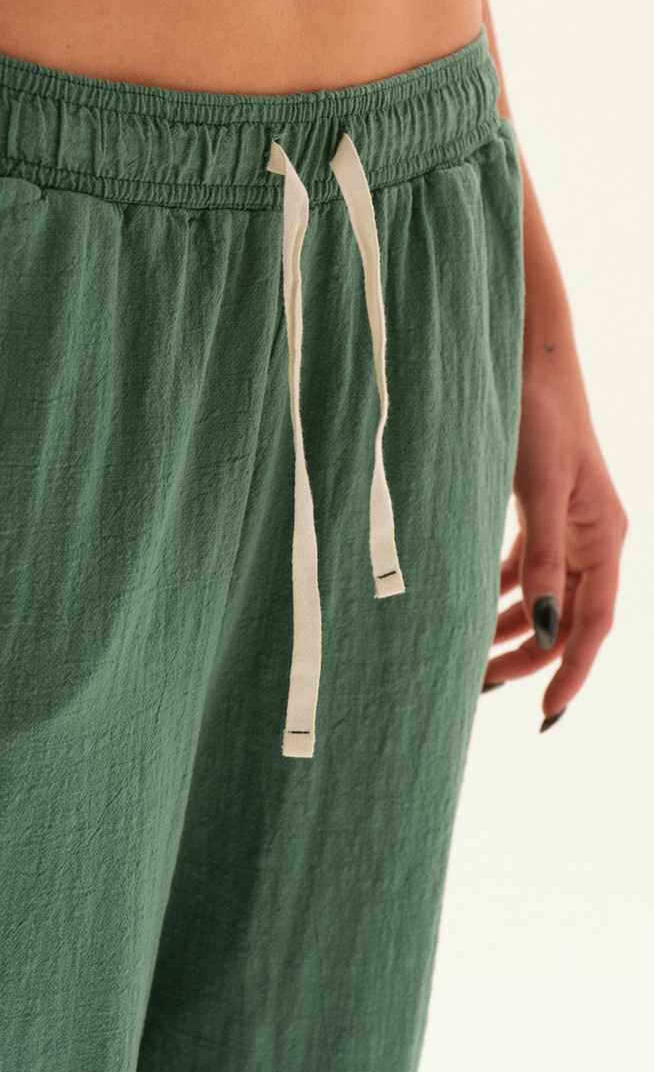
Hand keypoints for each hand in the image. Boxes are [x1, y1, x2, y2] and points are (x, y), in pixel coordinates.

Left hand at [481, 359, 627, 729]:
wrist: (524, 358)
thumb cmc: (537, 414)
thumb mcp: (540, 489)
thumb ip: (543, 559)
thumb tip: (546, 629)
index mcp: (604, 536)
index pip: (594, 622)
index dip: (573, 671)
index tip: (547, 713)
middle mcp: (590, 536)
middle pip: (566, 617)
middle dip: (528, 655)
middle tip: (479, 684)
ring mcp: (564, 525)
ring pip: (542, 597)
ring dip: (509, 628)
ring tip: (466, 655)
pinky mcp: (537, 512)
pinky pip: (522, 569)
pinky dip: (496, 592)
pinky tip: (467, 606)